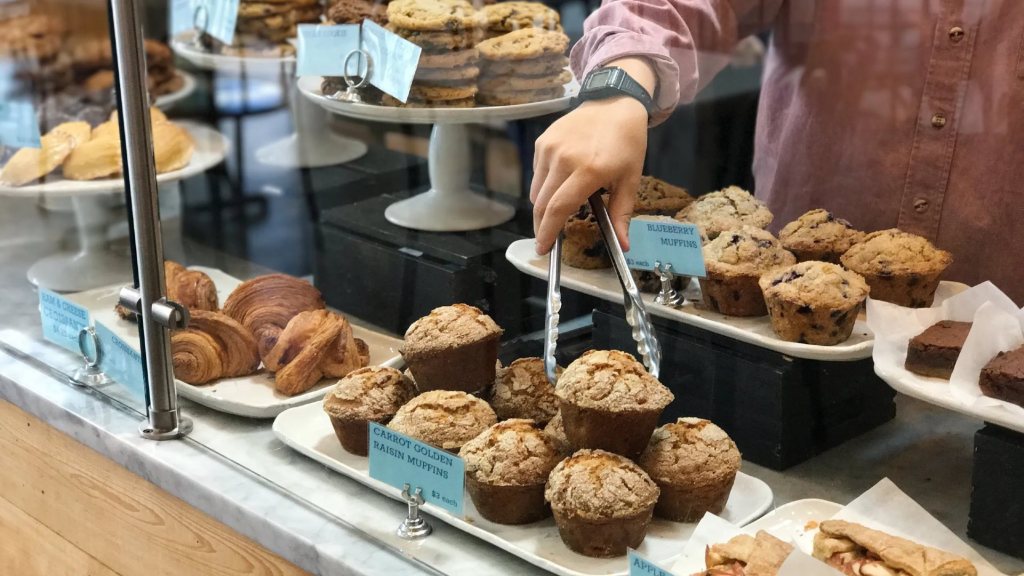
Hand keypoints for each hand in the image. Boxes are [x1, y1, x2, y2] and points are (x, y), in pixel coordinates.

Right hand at [530, 57, 655, 254]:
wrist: (615, 103)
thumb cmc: (627, 143)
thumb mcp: (630, 179)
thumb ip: (621, 213)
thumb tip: (623, 246)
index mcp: (589, 170)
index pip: (559, 208)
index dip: (548, 232)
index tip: (543, 249)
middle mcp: (564, 159)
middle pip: (542, 204)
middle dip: (541, 226)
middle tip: (546, 240)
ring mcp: (550, 149)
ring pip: (537, 191)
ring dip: (544, 206)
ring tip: (559, 209)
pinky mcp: (542, 142)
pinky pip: (537, 174)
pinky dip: (544, 186)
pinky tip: (560, 182)